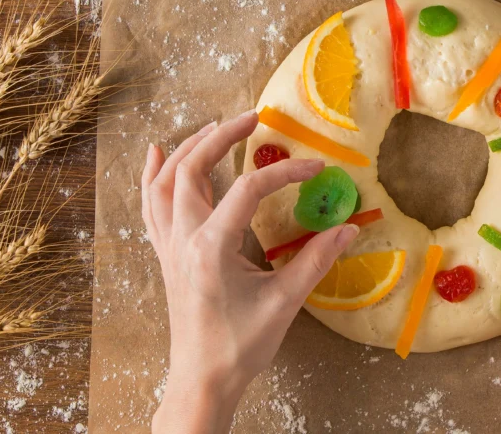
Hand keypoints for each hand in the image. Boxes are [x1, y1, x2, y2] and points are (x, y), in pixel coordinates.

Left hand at [141, 110, 359, 433]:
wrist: (202, 380)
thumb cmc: (240, 345)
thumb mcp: (284, 303)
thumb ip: (316, 260)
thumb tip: (348, 228)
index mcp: (211, 247)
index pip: (248, 190)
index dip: (284, 173)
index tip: (314, 168)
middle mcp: (183, 239)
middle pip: (192, 170)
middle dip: (221, 138)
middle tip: (252, 120)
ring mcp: (169, 246)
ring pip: (165, 183)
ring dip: (187, 149)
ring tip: (213, 127)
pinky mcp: (166, 255)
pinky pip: (151, 205)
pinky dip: (153, 176)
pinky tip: (158, 155)